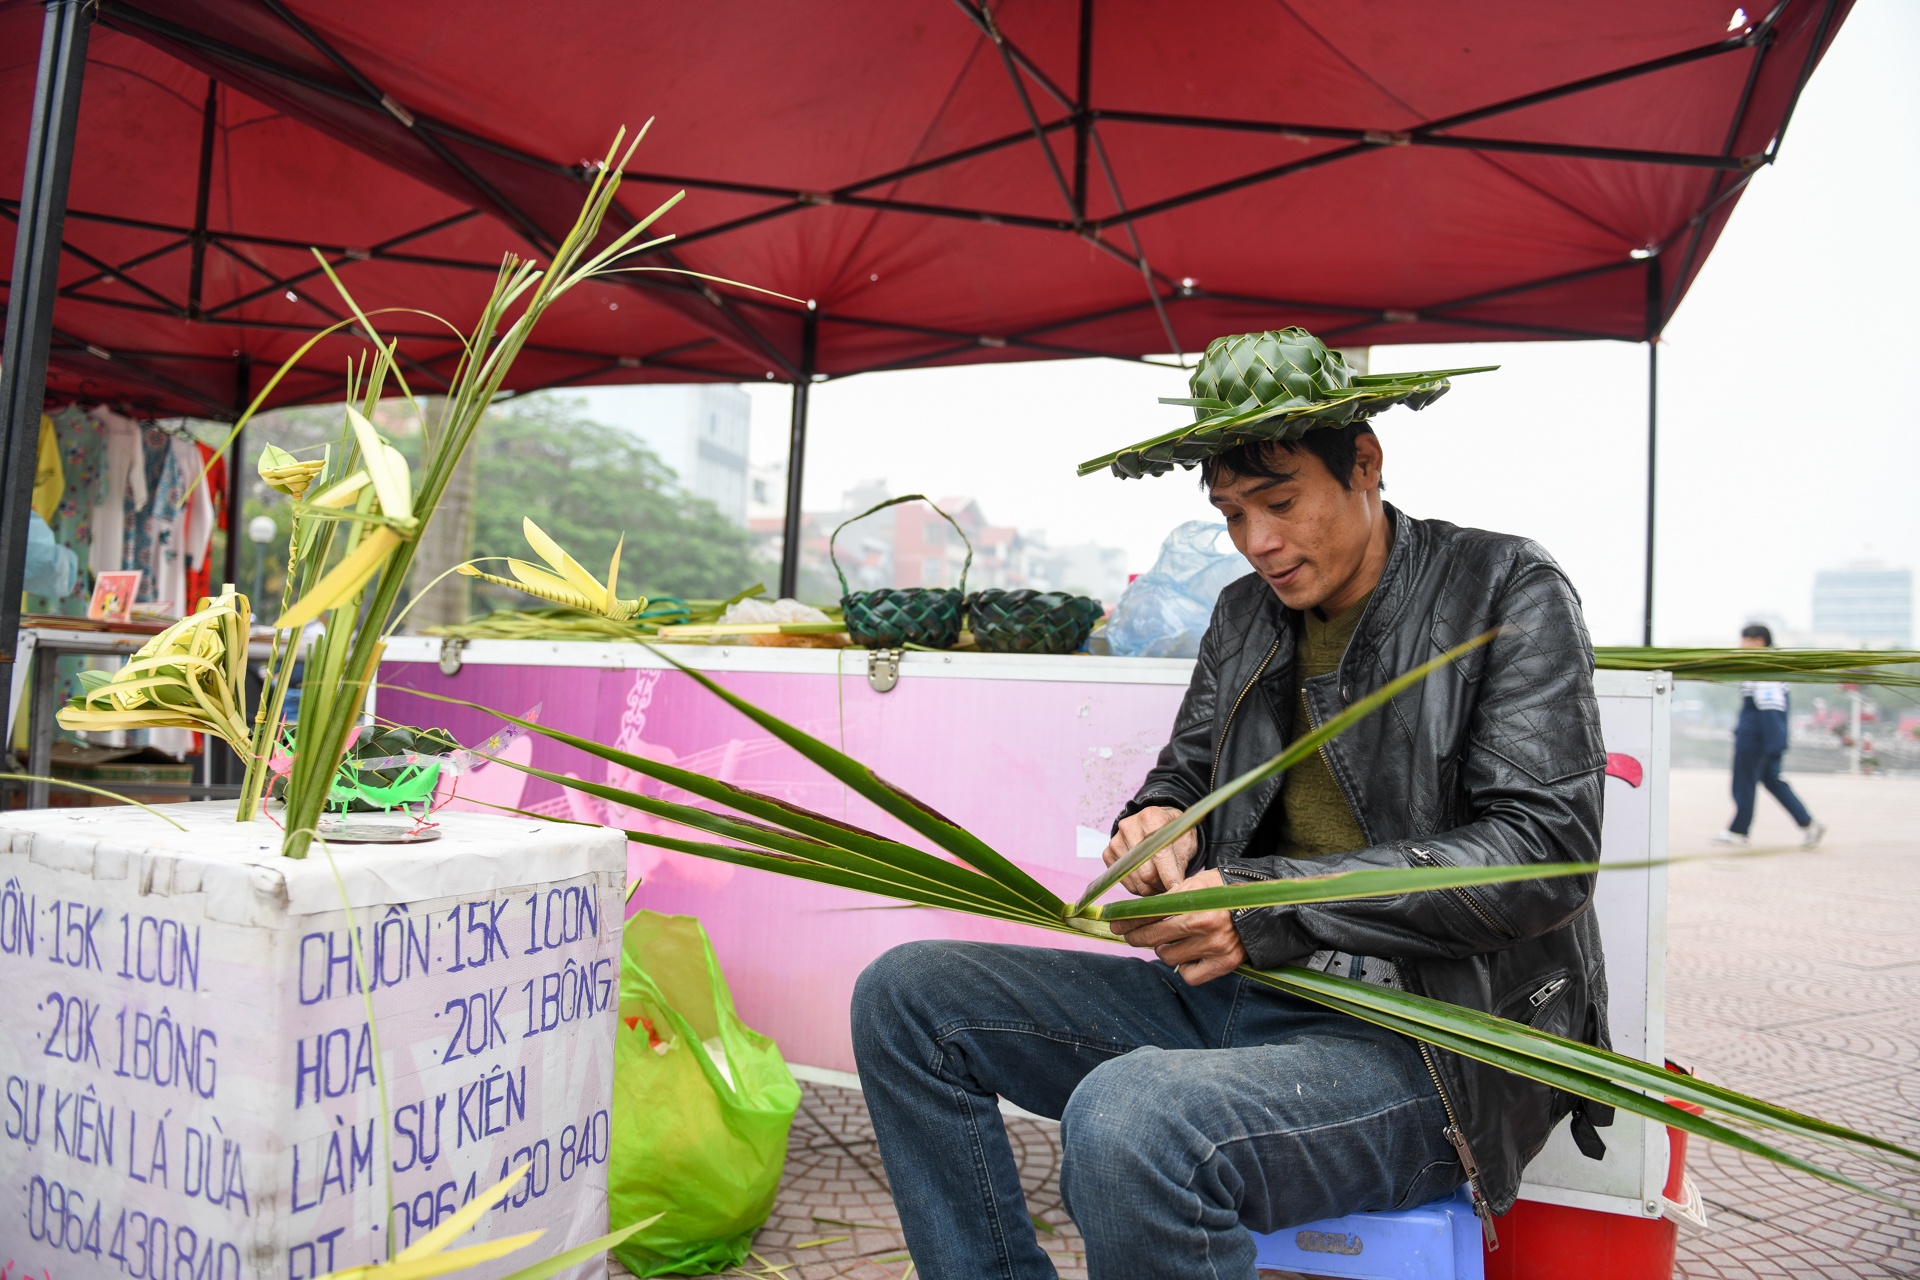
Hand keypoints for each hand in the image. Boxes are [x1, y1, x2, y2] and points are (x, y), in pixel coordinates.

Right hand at [1102, 805, 1198, 896]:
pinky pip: (1124, 881)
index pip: (1160, 855)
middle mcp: (1129, 827)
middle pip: (1146, 872)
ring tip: (1161, 882)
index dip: (1170, 876)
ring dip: (1151, 888)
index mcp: (1151, 818)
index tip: (1177, 889)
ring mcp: (1116, 840)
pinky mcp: (1108, 853)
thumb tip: (1176, 886)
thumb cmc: (1172, 832)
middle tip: (1170, 885)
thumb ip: (1180, 861)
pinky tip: (1147, 879)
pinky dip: (1138, 886)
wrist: (1155, 823)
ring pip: (1135, 880)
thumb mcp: (1186, 839)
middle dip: (1161, 885)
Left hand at [1109, 868, 1247, 985]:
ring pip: (1168, 956)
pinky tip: (1186, 957)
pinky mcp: (1225, 964)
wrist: (1269, 906)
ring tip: (1167, 942)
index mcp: (1197, 900)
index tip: (1116, 922)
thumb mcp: (1201, 881)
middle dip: (1135, 936)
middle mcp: (1204, 924)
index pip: (1152, 912)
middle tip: (1128, 935)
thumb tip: (1142, 911)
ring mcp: (1215, 946)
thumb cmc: (1230, 890)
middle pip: (1155, 936)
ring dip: (1162, 950)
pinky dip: (1183, 968)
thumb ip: (1174, 895)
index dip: (1130, 919)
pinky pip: (1188, 975)